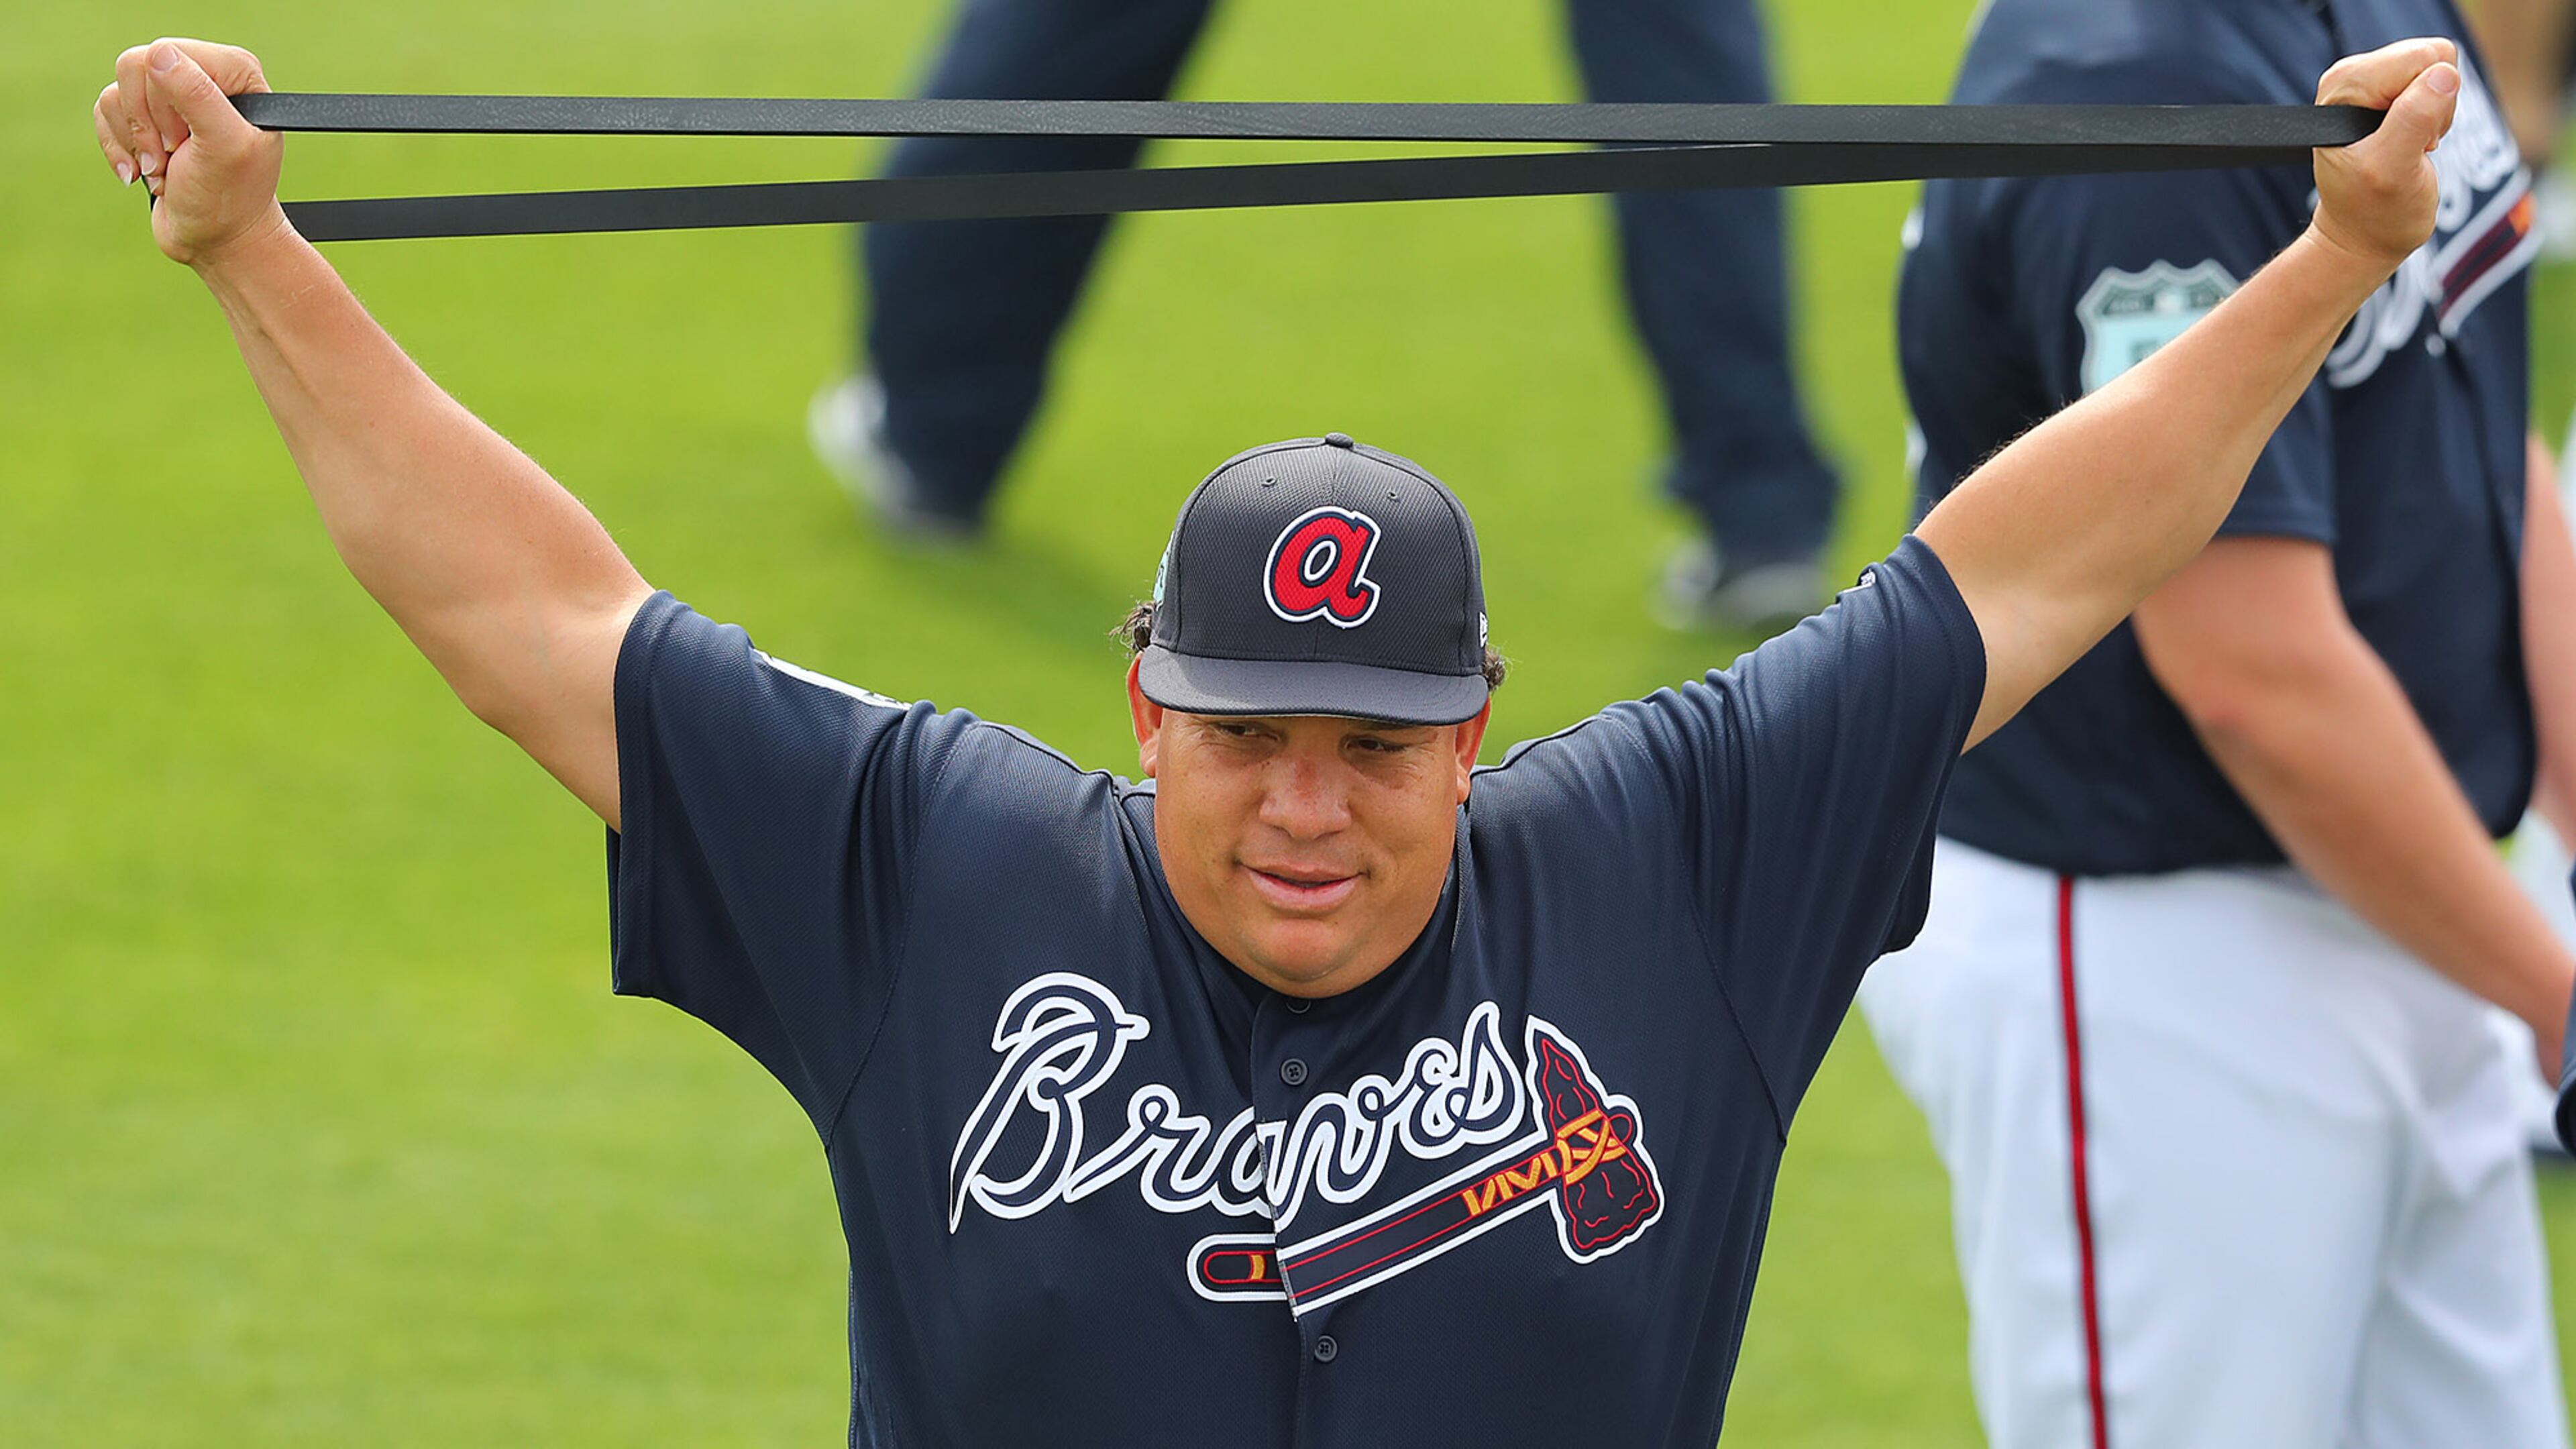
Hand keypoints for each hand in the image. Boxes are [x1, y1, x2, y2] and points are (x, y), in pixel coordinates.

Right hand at [93, 38, 288, 267]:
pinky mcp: (144, 117)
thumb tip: (158, 53)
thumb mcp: (222, 147)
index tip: (186, 141)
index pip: (169, 55)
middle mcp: (203, 74)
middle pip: (136, 67)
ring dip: (135, 141)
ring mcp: (171, 96)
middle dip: (147, 123)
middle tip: (175, 156)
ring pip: (117, 91)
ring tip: (165, 170)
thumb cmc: (228, 198)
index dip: (166, 102)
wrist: (215, 239)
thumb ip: (197, 95)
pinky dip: (118, 147)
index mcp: (236, 71)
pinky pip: (105, 110)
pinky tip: (142, 174)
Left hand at [2308, 38, 2460, 271]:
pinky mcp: (2392, 91)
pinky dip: (2437, 116)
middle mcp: (2353, 76)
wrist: (2363, 235)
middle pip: (2433, 57)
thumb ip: (2414, 120)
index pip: (2419, 58)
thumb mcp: (2395, 171)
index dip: (2429, 101)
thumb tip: (2444, 74)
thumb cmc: (2375, 211)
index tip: (2406, 139)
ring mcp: (2372, 82)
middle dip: (2434, 104)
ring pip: (2442, 69)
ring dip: (2436, 112)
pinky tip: (2413, 141)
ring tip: (2409, 146)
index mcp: (2344, 86)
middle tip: (2410, 145)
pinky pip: (2442, 82)